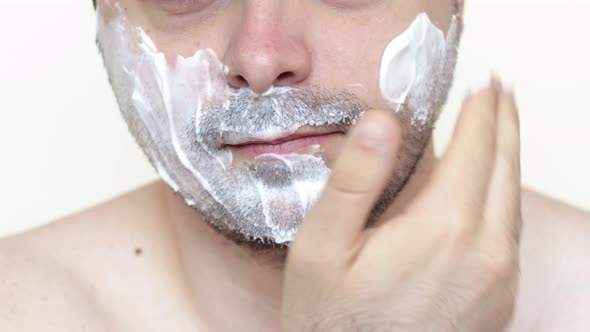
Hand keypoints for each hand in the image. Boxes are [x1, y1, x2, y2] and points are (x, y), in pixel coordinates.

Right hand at [282, 80, 520, 331]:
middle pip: (507, 169)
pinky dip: (504, 198)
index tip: (484, 85)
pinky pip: (510, 234)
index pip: (476, 149)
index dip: (482, 111)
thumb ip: (354, 181)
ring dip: (508, 159)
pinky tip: (487, 192)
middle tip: (500, 95)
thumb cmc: (333, 323)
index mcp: (445, 229)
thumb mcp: (322, 248)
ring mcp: (500, 280)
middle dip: (505, 125)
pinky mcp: (499, 301)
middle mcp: (487, 251)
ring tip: (498, 132)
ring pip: (514, 202)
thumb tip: (380, 122)